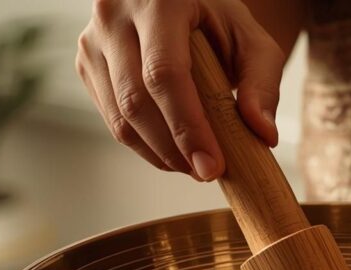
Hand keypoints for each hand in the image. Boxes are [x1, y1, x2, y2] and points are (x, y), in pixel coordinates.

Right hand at [75, 0, 284, 178]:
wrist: (182, 4)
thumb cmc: (219, 20)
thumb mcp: (252, 40)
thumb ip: (262, 84)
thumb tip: (264, 134)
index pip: (164, 73)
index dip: (187, 126)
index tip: (211, 165)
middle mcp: (115, 15)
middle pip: (136, 99)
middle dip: (173, 148)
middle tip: (206, 172)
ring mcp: (94, 41)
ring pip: (119, 116)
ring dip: (158, 153)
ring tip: (194, 165)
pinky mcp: (87, 65)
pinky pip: (112, 118)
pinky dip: (144, 144)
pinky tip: (173, 150)